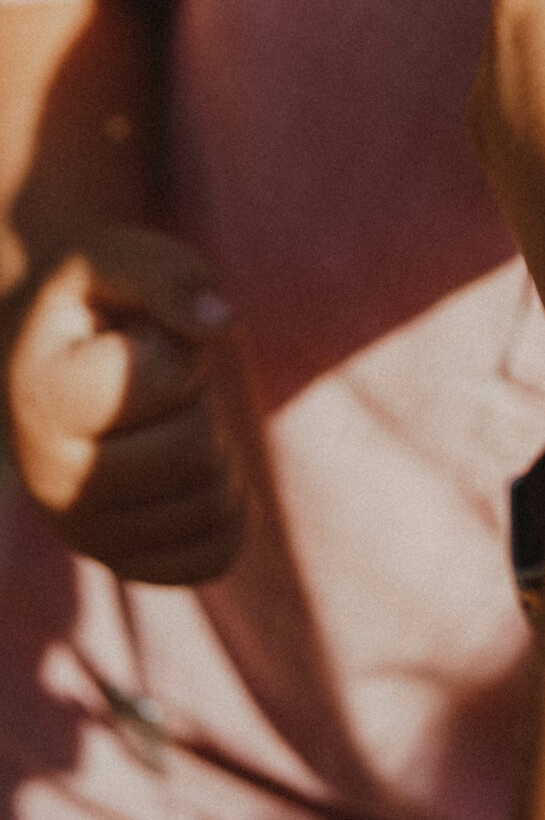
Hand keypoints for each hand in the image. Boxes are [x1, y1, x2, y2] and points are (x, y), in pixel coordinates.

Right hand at [3, 223, 247, 582]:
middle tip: (159, 384)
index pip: (169, 379)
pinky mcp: (121, 562)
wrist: (47, 356)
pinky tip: (193, 470)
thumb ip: (168, 277)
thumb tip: (222, 326)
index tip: (137, 340)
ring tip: (164, 420)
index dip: (179, 346)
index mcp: (39, 401)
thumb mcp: (116, 257)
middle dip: (199, 401)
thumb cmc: (94, 299)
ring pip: (214, 503)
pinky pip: (216, 553)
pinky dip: (230, 506)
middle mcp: (48, 484)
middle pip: (197, 450)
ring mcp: (82, 534)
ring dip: (214, 446)